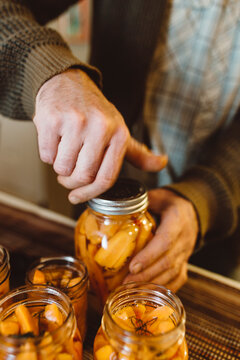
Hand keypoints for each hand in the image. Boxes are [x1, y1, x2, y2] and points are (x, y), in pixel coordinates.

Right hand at [34, 69, 166, 202]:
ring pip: (62, 168)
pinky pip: (46, 155)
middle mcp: (100, 127)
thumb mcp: (120, 131)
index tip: (77, 197)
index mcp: (119, 134)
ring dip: (60, 169)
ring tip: (64, 154)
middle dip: (71, 183)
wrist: (67, 83)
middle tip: (68, 177)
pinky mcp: (52, 119)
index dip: (90, 194)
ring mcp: (75, 122)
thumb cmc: (95, 112)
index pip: (106, 178)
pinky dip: (48, 155)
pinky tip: (55, 142)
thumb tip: (162, 163)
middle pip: (83, 176)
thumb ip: (138, 152)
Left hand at [125, 189, 198, 291]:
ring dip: (152, 283)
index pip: (165, 241)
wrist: (193, 211)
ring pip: (172, 272)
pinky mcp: (185, 261)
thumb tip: (118, 208)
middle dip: (146, 274)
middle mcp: (184, 239)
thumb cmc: (171, 203)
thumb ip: (142, 202)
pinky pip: (178, 278)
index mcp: (177, 220)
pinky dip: (164, 288)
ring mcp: (186, 252)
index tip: (133, 266)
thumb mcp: (158, 196)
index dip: (149, 256)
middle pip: (167, 261)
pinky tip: (150, 294)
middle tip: (125, 283)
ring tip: (132, 290)